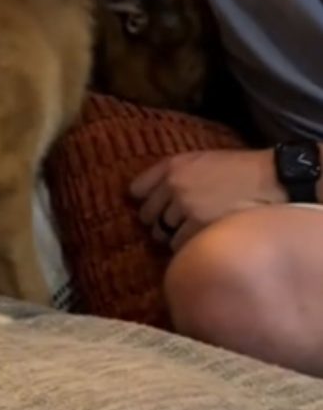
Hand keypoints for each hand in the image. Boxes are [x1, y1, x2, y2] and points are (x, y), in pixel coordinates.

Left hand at [130, 148, 284, 250]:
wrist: (272, 181)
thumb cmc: (241, 171)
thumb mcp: (202, 161)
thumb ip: (174, 174)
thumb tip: (148, 196)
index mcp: (172, 165)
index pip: (136, 189)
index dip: (145, 201)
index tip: (154, 207)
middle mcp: (173, 185)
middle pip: (147, 215)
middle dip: (160, 222)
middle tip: (178, 225)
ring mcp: (184, 207)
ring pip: (163, 234)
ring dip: (175, 237)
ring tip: (197, 233)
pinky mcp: (197, 228)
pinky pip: (179, 247)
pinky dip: (189, 248)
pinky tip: (205, 241)